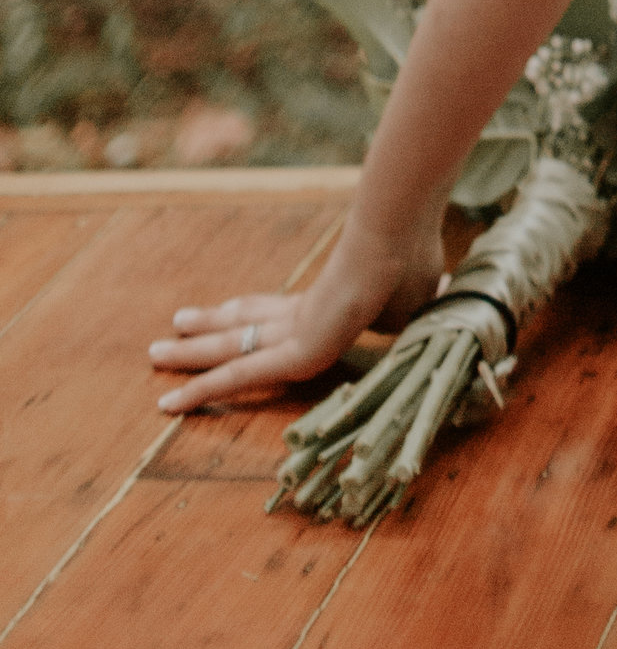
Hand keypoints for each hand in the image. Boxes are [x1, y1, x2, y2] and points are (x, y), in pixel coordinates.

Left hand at [148, 208, 445, 413]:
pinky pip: (237, 376)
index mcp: (330, 304)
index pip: (280, 311)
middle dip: (209, 327)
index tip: (232, 312)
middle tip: (175, 327)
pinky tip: (170, 404)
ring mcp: (291, 330)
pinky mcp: (290, 351)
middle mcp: (301, 314)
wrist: (396, 244)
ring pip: (228, 346)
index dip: (252, 312)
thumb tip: (429, 308)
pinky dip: (202, 391)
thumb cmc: (411, 269)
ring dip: (189, 351)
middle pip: (245, 322)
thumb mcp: (412, 305)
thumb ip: (404, 319)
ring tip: (154, 352)